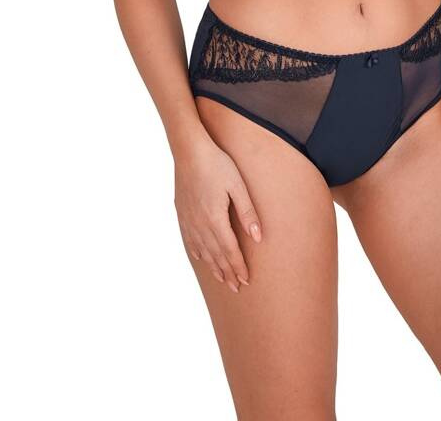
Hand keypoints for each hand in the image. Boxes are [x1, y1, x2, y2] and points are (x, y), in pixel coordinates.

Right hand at [174, 130, 262, 292]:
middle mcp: (200, 226)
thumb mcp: (237, 186)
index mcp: (216, 220)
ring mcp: (189, 221)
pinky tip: (202, 259)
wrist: (189, 152)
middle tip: (237, 287)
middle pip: (216, 256)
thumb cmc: (217, 165)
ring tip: (223, 279)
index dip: (238, 267)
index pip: (230, 252)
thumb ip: (248, 212)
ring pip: (203, 252)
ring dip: (214, 267)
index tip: (246, 281)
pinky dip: (198, 254)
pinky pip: (190, 242)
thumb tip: (258, 237)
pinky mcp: (182, 215)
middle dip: (228, 273)